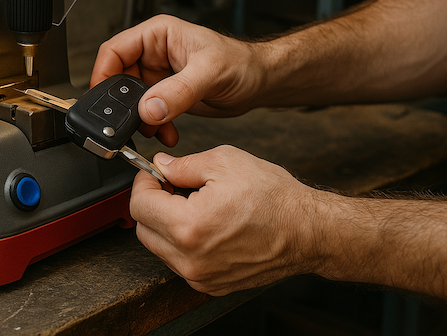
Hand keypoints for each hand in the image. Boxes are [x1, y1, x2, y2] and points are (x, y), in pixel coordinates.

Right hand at [91, 15, 262, 145]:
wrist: (260, 83)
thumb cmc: (242, 63)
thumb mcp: (210, 73)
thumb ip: (178, 91)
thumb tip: (150, 108)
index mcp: (158, 35)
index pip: (115, 50)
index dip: (103, 73)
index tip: (104, 98)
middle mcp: (154, 54)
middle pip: (119, 78)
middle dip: (124, 104)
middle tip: (131, 121)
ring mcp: (159, 76)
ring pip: (132, 100)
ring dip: (140, 119)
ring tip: (156, 130)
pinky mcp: (167, 96)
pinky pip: (148, 113)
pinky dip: (153, 127)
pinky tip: (167, 132)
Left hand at [130, 145, 318, 295]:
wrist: (307, 231)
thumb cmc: (274, 198)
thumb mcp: (224, 162)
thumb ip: (183, 165)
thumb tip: (161, 166)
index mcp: (189, 226)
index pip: (139, 206)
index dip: (143, 183)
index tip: (153, 174)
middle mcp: (191, 259)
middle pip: (144, 229)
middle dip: (152, 204)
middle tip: (172, 187)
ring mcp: (201, 276)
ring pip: (160, 248)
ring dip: (166, 225)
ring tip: (193, 205)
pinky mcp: (211, 285)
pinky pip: (180, 263)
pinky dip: (183, 244)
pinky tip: (205, 225)